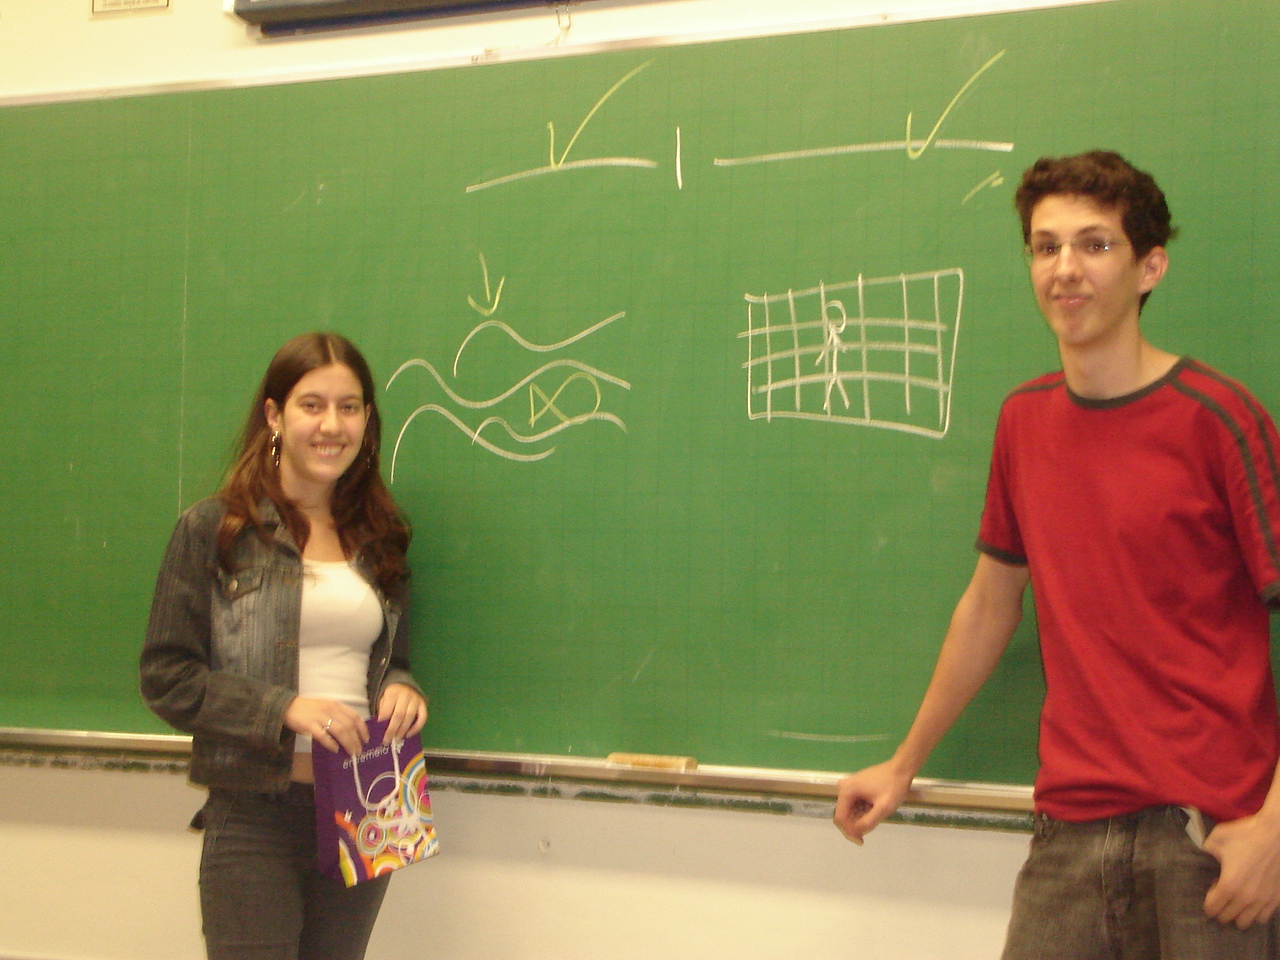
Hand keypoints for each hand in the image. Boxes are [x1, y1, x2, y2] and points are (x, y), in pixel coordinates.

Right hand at [284, 697, 368, 756]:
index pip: (354, 716)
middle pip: (349, 726)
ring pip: (339, 731)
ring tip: (351, 752)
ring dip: (348, 743)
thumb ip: (337, 716)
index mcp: (336, 705)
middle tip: (359, 751)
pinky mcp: (309, 725)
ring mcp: (320, 717)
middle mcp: (330, 709)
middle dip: (356, 740)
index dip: (362, 729)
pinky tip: (335, 750)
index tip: (366, 739)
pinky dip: (331, 743)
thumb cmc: (309, 709)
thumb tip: (350, 732)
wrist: (287, 705)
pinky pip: (323, 735)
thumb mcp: (326, 707)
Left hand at [377, 683, 427, 743]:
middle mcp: (405, 695)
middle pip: (399, 714)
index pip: (387, 708)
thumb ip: (383, 711)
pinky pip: (423, 717)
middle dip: (392, 729)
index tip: (379, 731)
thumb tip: (381, 727)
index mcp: (393, 693)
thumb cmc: (392, 697)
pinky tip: (409, 735)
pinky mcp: (423, 704)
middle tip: (387, 741)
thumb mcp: (384, 700)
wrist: (405, 686)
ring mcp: (416, 699)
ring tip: (397, 739)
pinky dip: (416, 728)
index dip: (383, 721)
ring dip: (403, 730)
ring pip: (410, 717)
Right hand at [833, 760, 913, 844]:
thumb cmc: (893, 787)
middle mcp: (843, 787)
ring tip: (874, 821)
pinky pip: (854, 805)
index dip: (849, 832)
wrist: (901, 769)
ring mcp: (849, 786)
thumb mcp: (883, 808)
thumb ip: (868, 822)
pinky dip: (862, 812)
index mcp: (847, 791)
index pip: (840, 818)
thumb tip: (857, 832)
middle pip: (843, 814)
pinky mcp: (855, 786)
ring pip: (849, 811)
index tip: (861, 841)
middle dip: (854, 826)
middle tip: (867, 835)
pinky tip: (873, 813)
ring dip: (859, 819)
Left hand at [1202, 813, 1279, 927]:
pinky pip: (1263, 917)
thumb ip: (1206, 852)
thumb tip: (1203, 857)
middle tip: (1221, 892)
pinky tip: (1251, 899)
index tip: (1210, 890)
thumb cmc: (1245, 835)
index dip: (1207, 902)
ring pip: (1246, 922)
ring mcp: (1263, 900)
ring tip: (1235, 897)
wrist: (1275, 833)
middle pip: (1227, 918)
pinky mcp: (1276, 898)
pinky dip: (1255, 913)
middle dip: (1220, 908)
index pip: (1212, 909)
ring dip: (1237, 914)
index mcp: (1229, 885)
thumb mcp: (1215, 839)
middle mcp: (1246, 898)